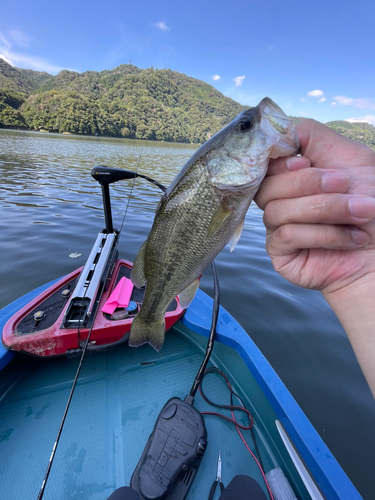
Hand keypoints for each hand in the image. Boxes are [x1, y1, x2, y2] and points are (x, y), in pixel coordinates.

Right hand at [255, 119, 374, 395]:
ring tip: (360, 212)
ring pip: (277, 211)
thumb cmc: (371, 201)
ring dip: (325, 209)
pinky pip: (286, 235)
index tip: (305, 161)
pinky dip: (324, 233)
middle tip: (346, 184)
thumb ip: (311, 137)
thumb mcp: (349, 157)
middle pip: (267, 186)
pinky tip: (351, 237)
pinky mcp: (280, 253)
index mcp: (292, 176)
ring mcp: (278, 227)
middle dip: (309, 183)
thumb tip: (278, 131)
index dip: (278, 161)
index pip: (263, 163)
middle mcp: (280, 200)